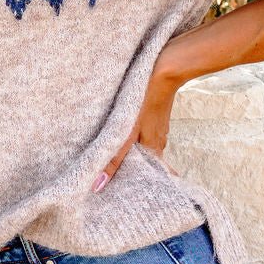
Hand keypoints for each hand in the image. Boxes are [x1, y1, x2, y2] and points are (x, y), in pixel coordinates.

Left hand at [91, 44, 183, 191]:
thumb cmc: (145, 97)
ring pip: (142, 146)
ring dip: (129, 154)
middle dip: (130, 171)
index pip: (151, 177)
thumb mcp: (126, 131)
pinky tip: (119, 135)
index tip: (124, 198)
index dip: (138, 186)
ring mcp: (157, 127)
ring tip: (109, 160)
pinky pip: (142, 133)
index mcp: (155, 149)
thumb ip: (112, 158)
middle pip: (144, 163)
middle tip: (110, 182)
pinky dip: (131, 138)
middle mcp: (158, 141)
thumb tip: (97, 186)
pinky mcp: (152, 115)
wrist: (165, 66)